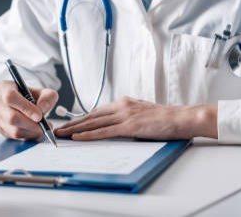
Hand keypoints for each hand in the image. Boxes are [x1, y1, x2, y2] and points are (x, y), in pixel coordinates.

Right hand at [0, 80, 57, 139]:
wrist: (24, 104)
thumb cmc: (32, 96)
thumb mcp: (44, 92)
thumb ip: (47, 97)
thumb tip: (42, 109)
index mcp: (4, 87)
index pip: (10, 97)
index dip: (25, 108)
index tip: (39, 115)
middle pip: (11, 117)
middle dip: (31, 124)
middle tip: (44, 125)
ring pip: (13, 130)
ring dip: (31, 132)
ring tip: (42, 128)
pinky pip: (14, 137)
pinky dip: (28, 136)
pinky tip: (34, 131)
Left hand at [55, 97, 216, 140]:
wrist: (182, 117)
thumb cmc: (166, 119)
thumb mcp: (142, 114)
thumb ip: (128, 117)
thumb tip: (117, 126)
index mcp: (123, 103)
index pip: (97, 112)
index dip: (81, 119)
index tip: (69, 124)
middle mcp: (121, 106)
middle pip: (90, 116)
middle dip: (72, 124)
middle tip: (57, 129)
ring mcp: (124, 115)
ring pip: (93, 123)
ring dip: (75, 129)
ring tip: (61, 134)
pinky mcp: (129, 126)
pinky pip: (104, 131)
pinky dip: (88, 135)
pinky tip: (77, 137)